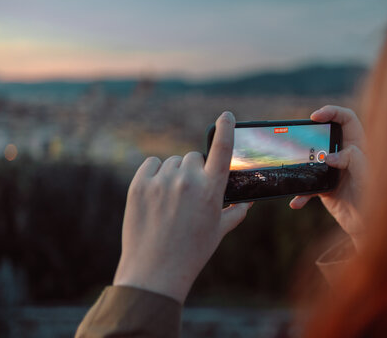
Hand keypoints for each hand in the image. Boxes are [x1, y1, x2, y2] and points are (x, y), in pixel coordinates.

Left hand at [113, 111, 251, 302]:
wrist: (154, 272)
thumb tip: (248, 201)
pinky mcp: (139, 185)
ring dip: (174, 174)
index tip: (226, 115)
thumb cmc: (192, 252)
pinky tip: (155, 193)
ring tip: (170, 201)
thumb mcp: (219, 231)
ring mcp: (161, 181)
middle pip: (193, 157)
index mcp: (211, 190)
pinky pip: (151, 164)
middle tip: (189, 194)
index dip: (226, 129)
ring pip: (172, 162)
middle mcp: (188, 181)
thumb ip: (236, 212)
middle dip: (194, 170)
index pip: (222, 150)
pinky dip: (155, 173)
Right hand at [290, 105, 366, 242]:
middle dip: (310, 133)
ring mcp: (332, 169)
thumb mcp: (366, 175)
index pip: (347, 119)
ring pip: (311, 157)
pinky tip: (297, 202)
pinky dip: (300, 194)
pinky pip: (306, 186)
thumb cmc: (374, 198)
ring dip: (300, 162)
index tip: (315, 116)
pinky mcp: (323, 186)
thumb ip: (352, 159)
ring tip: (295, 167)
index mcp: (358, 146)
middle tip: (299, 136)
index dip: (332, 112)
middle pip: (325, 133)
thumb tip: (328, 157)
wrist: (366, 226)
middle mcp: (344, 155)